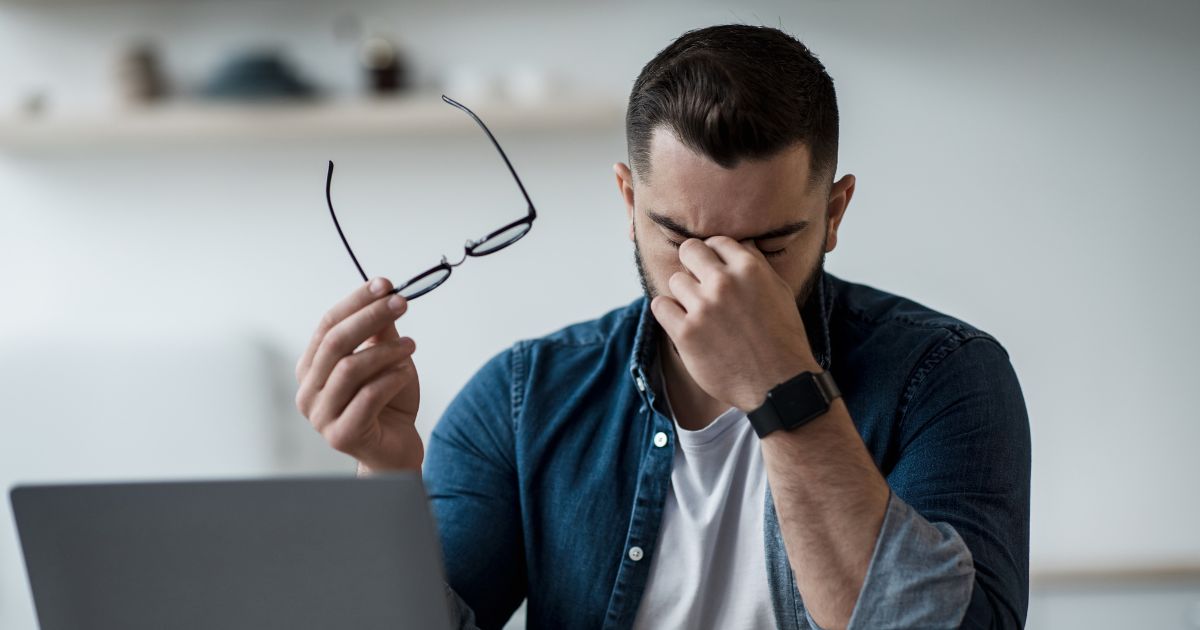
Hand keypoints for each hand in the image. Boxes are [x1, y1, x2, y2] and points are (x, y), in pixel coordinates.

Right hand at [295, 277, 422, 471]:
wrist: (396, 449)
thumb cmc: (388, 403)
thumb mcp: (385, 359)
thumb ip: (379, 331)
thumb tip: (383, 292)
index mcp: (311, 368)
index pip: (327, 324)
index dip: (355, 302)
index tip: (384, 284)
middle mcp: (308, 391)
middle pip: (335, 343)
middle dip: (370, 317)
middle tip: (401, 303)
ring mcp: (320, 416)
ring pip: (350, 369)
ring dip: (386, 351)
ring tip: (412, 346)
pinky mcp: (341, 435)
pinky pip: (368, 396)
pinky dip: (391, 378)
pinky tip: (406, 373)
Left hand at [650, 237, 819, 410]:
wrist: (778, 384)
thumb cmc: (782, 339)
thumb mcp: (779, 292)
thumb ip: (757, 265)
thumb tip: (741, 243)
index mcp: (750, 269)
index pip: (717, 242)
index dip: (714, 255)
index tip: (714, 269)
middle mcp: (724, 283)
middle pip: (689, 251)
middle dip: (693, 264)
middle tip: (699, 284)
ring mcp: (703, 308)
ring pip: (675, 280)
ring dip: (684, 294)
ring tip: (699, 312)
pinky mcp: (686, 333)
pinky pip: (660, 306)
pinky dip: (668, 312)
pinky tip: (681, 322)